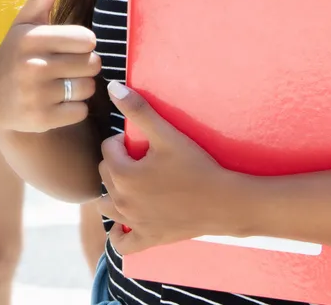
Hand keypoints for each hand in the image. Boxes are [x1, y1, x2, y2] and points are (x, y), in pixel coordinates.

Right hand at [0, 0, 99, 132]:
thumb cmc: (18, 53)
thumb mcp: (26, 23)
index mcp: (32, 37)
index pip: (87, 39)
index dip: (82, 43)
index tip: (68, 47)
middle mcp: (33, 65)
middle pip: (92, 64)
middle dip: (85, 66)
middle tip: (67, 67)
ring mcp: (36, 94)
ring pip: (88, 88)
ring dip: (81, 88)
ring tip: (62, 85)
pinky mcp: (42, 119)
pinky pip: (81, 111)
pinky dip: (74, 109)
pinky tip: (57, 103)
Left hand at [97, 82, 247, 254]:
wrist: (225, 202)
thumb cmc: (197, 166)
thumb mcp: (167, 135)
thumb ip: (138, 110)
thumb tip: (112, 86)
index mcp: (122, 174)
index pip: (108, 149)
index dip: (123, 142)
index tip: (143, 144)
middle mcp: (121, 201)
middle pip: (105, 175)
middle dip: (118, 164)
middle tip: (143, 160)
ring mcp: (133, 223)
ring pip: (106, 206)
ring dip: (114, 194)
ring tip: (134, 185)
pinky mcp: (147, 239)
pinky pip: (121, 244)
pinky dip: (118, 235)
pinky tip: (124, 224)